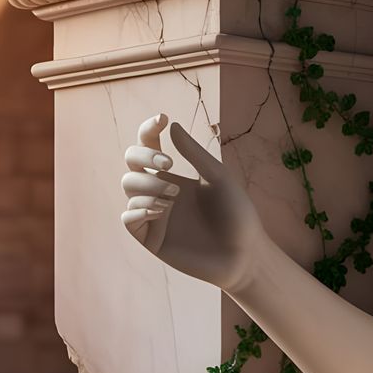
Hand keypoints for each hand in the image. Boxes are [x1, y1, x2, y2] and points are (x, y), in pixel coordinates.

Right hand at [121, 113, 272, 294]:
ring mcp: (154, 215)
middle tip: (169, 163)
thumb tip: (172, 126)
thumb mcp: (219, 178)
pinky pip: (128, 218)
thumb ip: (195, 154)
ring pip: (129, 186)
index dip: (148, 130)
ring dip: (148, 184)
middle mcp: (160, 192)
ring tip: (174, 196)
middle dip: (144, 156)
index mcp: (174, 174)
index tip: (162, 118)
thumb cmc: (236, 214)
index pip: (149, 146)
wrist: (244, 254)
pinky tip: (160, 210)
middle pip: (132, 163)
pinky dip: (138, 209)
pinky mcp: (151, 238)